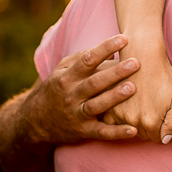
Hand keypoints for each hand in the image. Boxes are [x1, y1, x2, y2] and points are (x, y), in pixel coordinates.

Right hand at [27, 34, 142, 143]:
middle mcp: (71, 95)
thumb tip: (111, 51)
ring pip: (97, 105)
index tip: (124, 39)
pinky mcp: (83, 131)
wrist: (36, 121)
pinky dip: (117, 132)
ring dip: (114, 97)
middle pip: (94, 82)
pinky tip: (133, 130)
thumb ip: (83, 58)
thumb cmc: (57, 89)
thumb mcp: (62, 70)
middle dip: (115, 72)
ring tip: (132, 87)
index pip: (87, 59)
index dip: (105, 48)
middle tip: (135, 63)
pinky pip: (101, 132)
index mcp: (67, 77)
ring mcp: (76, 114)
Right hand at [101, 38, 171, 143]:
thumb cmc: (163, 75)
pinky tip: (125, 107)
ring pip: (126, 128)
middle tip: (150, 109)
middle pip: (141, 134)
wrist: (143, 54)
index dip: (160, 130)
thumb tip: (164, 140)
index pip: (156, 138)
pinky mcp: (108, 106)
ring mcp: (118, 114)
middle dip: (146, 126)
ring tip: (139, 106)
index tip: (160, 118)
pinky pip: (112, 122)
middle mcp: (133, 121)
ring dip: (132, 121)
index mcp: (151, 122)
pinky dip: (117, 117)